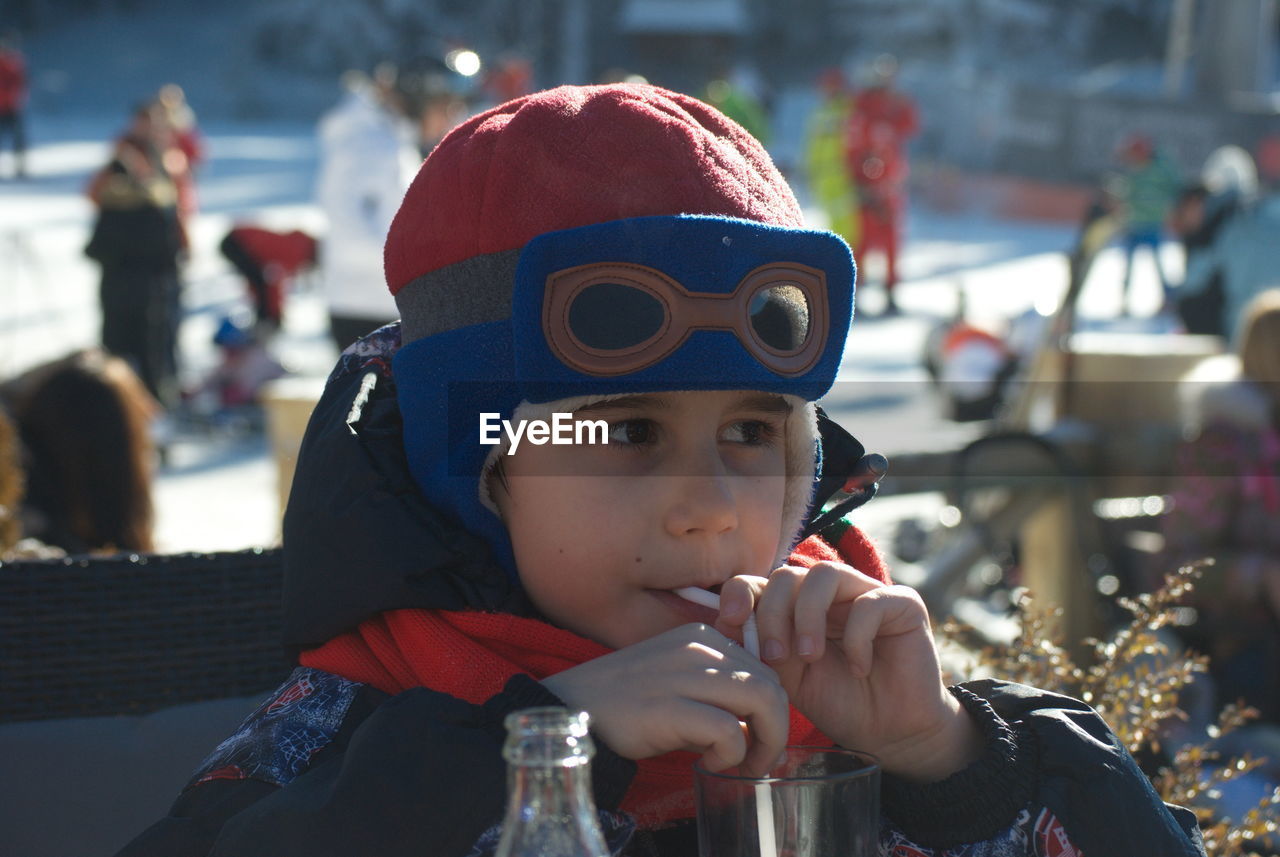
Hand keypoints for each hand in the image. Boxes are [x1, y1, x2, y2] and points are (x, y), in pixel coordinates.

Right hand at [541, 624, 789, 775]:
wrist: (574, 708)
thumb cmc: (627, 701)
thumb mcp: (677, 678)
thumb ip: (716, 689)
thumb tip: (755, 723)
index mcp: (702, 637)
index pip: (764, 668)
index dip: (773, 708)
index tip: (760, 738)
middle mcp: (698, 648)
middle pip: (770, 684)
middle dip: (777, 728)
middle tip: (760, 758)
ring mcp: (684, 675)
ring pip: (762, 700)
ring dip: (764, 742)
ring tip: (744, 763)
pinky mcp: (669, 708)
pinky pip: (728, 731)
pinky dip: (731, 754)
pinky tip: (711, 763)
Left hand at [716, 563, 982, 782]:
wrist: (890, 734)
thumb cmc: (838, 703)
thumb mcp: (789, 678)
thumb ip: (763, 648)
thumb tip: (725, 623)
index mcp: (798, 606)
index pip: (762, 581)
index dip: (741, 591)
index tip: (729, 619)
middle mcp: (830, 593)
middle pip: (788, 575)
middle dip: (772, 612)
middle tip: (774, 656)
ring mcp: (866, 593)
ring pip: (825, 575)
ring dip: (807, 615)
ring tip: (809, 656)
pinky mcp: (903, 605)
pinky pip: (870, 602)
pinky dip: (857, 637)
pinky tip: (859, 668)